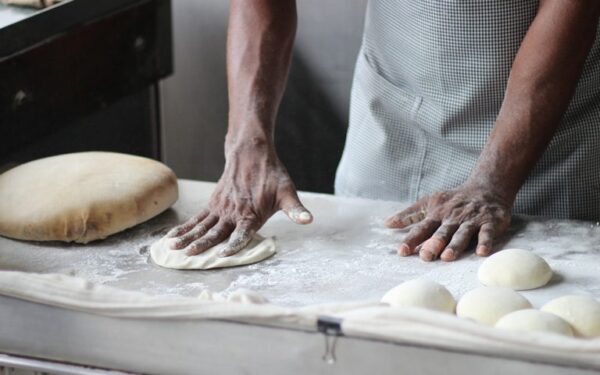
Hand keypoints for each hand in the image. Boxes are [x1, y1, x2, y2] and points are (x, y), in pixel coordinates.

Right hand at [166, 142, 311, 256]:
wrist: (251, 153)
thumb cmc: (272, 175)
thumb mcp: (287, 192)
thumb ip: (295, 210)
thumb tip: (308, 220)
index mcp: (251, 214)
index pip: (241, 233)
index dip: (233, 244)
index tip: (222, 254)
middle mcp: (233, 213)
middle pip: (216, 232)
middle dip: (202, 245)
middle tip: (189, 255)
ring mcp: (220, 208)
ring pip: (201, 226)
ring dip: (187, 237)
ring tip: (173, 248)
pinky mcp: (213, 204)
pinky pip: (197, 218)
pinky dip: (184, 227)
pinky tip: (172, 237)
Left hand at [384, 184, 511, 261]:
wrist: (487, 187)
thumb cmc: (454, 199)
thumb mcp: (430, 203)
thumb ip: (410, 215)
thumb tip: (387, 224)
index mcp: (437, 214)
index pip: (422, 228)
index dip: (412, 239)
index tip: (402, 251)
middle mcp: (453, 218)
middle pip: (442, 232)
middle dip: (433, 244)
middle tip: (425, 256)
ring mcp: (472, 220)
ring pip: (462, 233)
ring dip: (455, 245)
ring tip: (447, 257)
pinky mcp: (490, 222)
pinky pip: (487, 232)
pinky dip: (485, 241)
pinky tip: (481, 252)